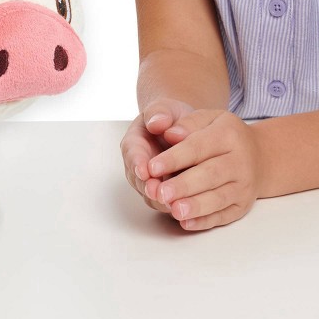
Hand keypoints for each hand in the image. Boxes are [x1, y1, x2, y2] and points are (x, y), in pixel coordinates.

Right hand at [120, 99, 195, 213]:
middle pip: (139, 181)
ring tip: (173, 204)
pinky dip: (176, 207)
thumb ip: (159, 113)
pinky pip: (169, 203)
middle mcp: (139, 166)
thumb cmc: (170, 118)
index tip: (143, 170)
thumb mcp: (164, 109)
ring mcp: (152, 182)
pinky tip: (187, 208)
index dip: (137, 163)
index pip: (132, 154)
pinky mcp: (168, 193)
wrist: (181, 129)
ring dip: (161, 202)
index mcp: (134, 143)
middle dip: (148, 188)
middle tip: (157, 192)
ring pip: (152, 196)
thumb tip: (157, 122)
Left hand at [146, 109, 259, 230]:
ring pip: (218, 198)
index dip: (174, 158)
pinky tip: (187, 223)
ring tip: (174, 210)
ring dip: (195, 206)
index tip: (152, 167)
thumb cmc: (225, 134)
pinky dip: (205, 221)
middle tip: (161, 193)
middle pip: (210, 174)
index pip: (198, 147)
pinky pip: (224, 216)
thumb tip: (169, 133)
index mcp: (228, 134)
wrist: (259, 155)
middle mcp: (240, 161)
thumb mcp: (209, 118)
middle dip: (184, 185)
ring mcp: (243, 186)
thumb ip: (187, 123)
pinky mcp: (242, 206)